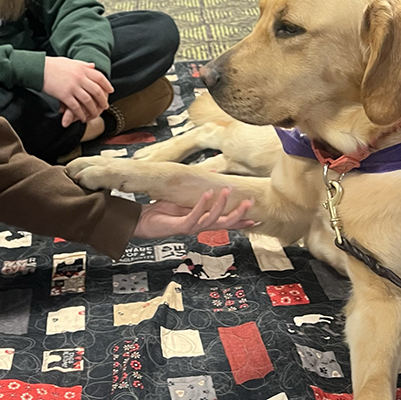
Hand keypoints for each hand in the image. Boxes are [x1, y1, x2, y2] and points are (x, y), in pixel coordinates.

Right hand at [42, 57, 113, 126]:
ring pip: (88, 101)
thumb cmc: (52, 65)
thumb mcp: (70, 61)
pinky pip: (76, 107)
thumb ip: (83, 64)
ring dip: (93, 110)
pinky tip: (82, 118)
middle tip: (105, 106)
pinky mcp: (64, 95)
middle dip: (102, 100)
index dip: (107, 85)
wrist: (37, 68)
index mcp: (81, 68)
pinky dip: (81, 114)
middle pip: (96, 90)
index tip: (111, 91)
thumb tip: (93, 65)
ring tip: (95, 115)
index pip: (99, 77)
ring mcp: (72, 87)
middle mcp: (79, 77)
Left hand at [134, 188, 254, 239]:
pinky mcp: (181, 226)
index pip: (226, 222)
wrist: (143, 221)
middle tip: (250, 203)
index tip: (257, 219)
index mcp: (204, 220)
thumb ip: (200, 188)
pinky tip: (207, 193)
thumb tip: (214, 172)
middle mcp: (200, 225)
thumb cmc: (163, 210)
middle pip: (225, 223)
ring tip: (228, 190)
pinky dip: (202, 204)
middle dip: (239, 213)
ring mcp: (192, 227)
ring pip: (212, 219)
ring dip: (221, 205)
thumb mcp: (185, 196)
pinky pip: (194, 215)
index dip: (241, 221)